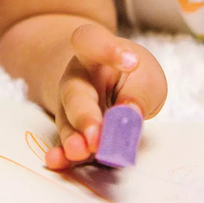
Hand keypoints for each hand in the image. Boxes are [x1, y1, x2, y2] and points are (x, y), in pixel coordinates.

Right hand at [45, 23, 166, 170]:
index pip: (90, 41)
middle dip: (85, 116)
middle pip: (75, 93)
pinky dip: (64, 155)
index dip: (107, 50)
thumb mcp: (145, 75)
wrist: (109, 83)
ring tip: (80, 151)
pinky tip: (58, 162)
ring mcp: (68, 107)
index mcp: (92, 53)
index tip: (131, 61)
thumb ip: (139, 92)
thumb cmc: (131, 76)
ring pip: (68, 122)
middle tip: (96, 135)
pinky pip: (66, 143)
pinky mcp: (71, 131)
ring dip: (74, 139)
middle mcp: (75, 78)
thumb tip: (130, 115)